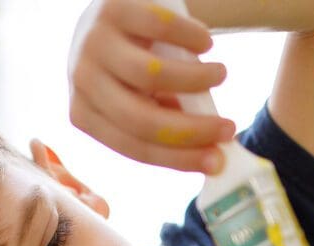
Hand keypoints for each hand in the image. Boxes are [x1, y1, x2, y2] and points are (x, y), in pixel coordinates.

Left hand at [67, 0, 237, 172]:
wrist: (113, 10)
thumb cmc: (132, 61)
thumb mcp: (139, 97)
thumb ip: (165, 122)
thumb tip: (211, 155)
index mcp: (85, 114)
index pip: (133, 147)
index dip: (178, 159)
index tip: (217, 162)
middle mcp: (83, 81)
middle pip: (141, 119)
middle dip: (192, 131)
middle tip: (230, 129)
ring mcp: (94, 43)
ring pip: (151, 75)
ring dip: (196, 81)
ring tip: (220, 75)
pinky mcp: (114, 8)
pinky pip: (160, 28)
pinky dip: (190, 38)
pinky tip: (206, 44)